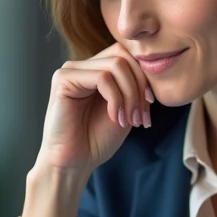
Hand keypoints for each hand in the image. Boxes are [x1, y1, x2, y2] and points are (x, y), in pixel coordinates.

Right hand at [36, 43, 153, 176]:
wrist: (74, 162)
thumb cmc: (97, 139)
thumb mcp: (126, 108)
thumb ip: (135, 85)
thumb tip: (152, 68)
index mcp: (96, 69)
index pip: (127, 54)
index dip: (144, 76)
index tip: (150, 104)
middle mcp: (82, 66)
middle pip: (123, 55)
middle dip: (139, 86)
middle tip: (141, 116)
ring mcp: (71, 70)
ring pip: (116, 65)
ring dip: (130, 95)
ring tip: (129, 120)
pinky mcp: (63, 79)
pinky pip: (103, 78)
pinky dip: (116, 99)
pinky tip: (114, 118)